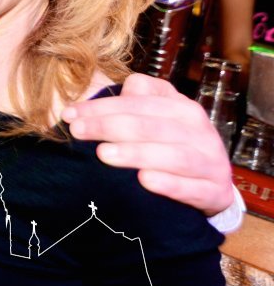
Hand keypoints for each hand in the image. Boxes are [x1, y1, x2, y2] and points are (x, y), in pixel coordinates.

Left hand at [62, 73, 233, 215]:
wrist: (212, 183)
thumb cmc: (171, 144)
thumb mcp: (156, 117)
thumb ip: (133, 101)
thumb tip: (107, 93)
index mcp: (181, 107)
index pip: (137, 102)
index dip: (101, 107)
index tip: (69, 114)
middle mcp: (199, 131)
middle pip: (151, 125)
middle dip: (109, 126)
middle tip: (78, 131)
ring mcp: (210, 162)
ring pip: (174, 155)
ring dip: (136, 154)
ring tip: (103, 154)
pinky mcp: (215, 192)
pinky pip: (192, 189)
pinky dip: (169, 185)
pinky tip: (144, 181)